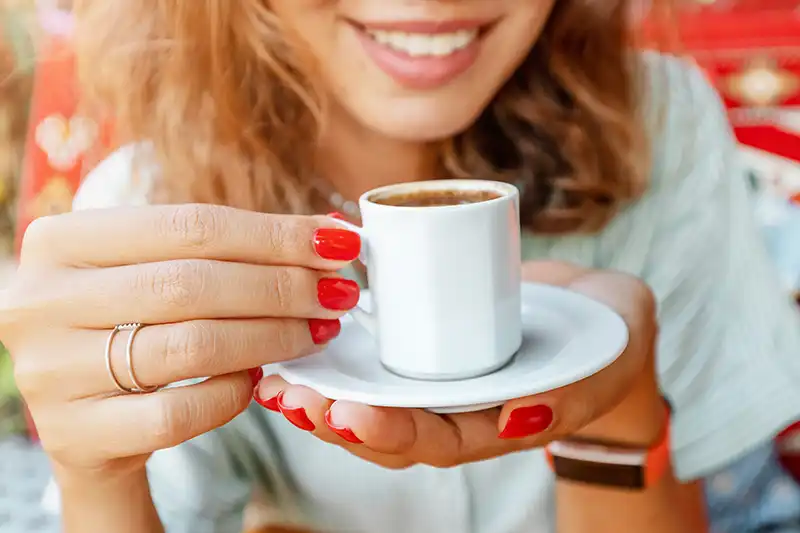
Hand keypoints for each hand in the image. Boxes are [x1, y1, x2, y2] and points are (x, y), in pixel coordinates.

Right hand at [0, 204, 360, 476]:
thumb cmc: (132, 327)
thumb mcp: (156, 274)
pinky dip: (233, 393)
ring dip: (273, 336)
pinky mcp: (79, 434)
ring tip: (317, 332)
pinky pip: (180, 412)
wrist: (87, 421)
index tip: (339, 242)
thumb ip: (226, 249)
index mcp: (61, 242)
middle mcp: (42, 301)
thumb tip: (330, 230)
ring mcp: (53, 372)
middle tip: (338, 294)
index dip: (275, 234)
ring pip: (192, 345)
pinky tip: (259, 381)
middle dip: (282, 286)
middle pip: (192, 282)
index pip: (189, 225)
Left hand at [255, 262, 664, 468]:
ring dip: (319, 385)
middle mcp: (451, 404)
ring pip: (368, 389)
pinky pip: (374, 346)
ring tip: (274, 374)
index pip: (429, 441)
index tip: (347, 415)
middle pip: (382, 423)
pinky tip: (296, 326)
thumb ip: (570, 396)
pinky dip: (334, 342)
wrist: (598, 314)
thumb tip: (523, 420)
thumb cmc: (604, 346)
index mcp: (487, 425)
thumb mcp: (600, 368)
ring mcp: (434, 369)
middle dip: (331, 415)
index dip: (387, 433)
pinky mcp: (424, 330)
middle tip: (289, 396)